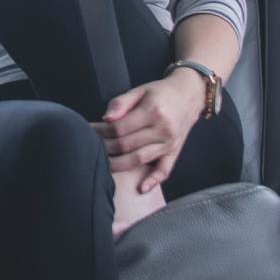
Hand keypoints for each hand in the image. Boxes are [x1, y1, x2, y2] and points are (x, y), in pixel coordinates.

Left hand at [89, 71, 205, 192]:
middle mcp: (163, 130)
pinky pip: (165, 170)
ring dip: (119, 164)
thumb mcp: (140, 90)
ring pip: (140, 159)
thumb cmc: (160, 92)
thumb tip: (105, 119)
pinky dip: (153, 181)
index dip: (101, 131)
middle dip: (106, 147)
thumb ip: (121, 102)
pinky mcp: (174, 152)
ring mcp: (169, 143)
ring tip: (103, 163)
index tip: (89, 130)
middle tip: (92, 146)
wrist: (189, 95)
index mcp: (152, 111)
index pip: (120, 128)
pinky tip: (140, 189)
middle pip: (127, 145)